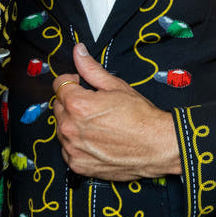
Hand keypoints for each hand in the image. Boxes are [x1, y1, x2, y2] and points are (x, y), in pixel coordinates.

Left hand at [52, 44, 181, 180]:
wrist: (157, 146)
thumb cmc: (140, 116)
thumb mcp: (116, 86)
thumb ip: (91, 69)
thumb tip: (79, 51)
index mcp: (78, 105)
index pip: (59, 85)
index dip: (71, 81)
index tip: (80, 84)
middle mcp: (71, 128)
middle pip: (58, 107)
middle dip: (71, 102)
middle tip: (92, 105)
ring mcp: (73, 149)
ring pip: (61, 129)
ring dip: (72, 123)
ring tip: (96, 123)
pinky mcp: (78, 165)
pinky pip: (67, 149)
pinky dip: (77, 144)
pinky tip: (95, 140)